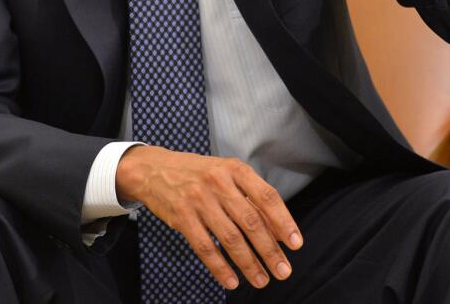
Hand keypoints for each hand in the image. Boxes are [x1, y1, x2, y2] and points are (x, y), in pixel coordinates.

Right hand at [116, 145, 301, 290]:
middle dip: (270, 250)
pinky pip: (205, 248)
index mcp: (234, 169)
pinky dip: (220, 268)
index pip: (266, 197)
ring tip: (262, 280)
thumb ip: (249, 197)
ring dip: (249, 264)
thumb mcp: (225, 173)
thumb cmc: (196, 173)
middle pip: (251, 222)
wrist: (153, 169)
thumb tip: (278, 230)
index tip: (296, 244)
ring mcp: (199, 200)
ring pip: (231, 238)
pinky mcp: (182, 217)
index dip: (284, 221)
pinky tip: (231, 281)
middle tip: (283, 271)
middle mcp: (219, 182)